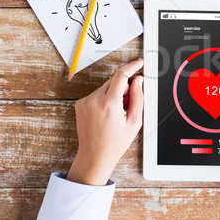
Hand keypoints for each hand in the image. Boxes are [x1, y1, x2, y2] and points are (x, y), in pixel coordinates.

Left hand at [67, 59, 143, 185]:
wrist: (94, 156)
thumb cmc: (115, 143)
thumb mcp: (134, 122)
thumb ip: (138, 98)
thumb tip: (138, 80)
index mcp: (110, 105)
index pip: (122, 76)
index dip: (132, 67)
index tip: (139, 63)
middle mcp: (94, 100)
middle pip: (114, 81)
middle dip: (124, 88)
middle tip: (127, 106)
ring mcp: (85, 102)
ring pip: (105, 87)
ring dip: (114, 94)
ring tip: (116, 114)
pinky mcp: (80, 104)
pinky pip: (97, 94)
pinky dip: (104, 99)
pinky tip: (106, 114)